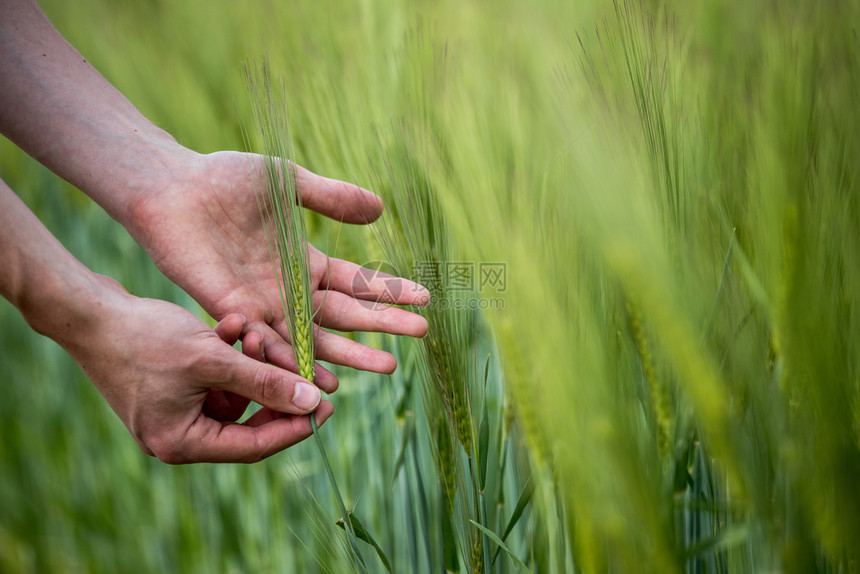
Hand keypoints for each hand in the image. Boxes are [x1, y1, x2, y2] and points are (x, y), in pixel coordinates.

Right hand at [66, 275, 332, 463]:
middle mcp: (178, 434)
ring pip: (234, 392)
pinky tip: (233, 323)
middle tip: (309, 370)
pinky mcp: (172, 386)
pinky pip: (215, 376)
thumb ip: (265, 382)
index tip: (328, 408)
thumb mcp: (212, 360)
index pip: (253, 446)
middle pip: (246, 421)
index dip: (294, 427)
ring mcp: (174, 410)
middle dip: (272, 387)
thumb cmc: (144, 338)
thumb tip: (313, 404)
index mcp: (182, 442)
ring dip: (250, 361)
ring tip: (255, 330)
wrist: (89, 311)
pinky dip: (228, 352)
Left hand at [127, 151, 428, 386]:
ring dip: (351, 353)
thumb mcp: (289, 182)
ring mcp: (264, 305)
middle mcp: (289, 290)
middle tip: (420, 335)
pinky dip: (298, 363)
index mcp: (304, 261)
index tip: (425, 299)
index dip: (389, 291)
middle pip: (345, 315)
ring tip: (388, 366)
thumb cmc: (225, 179)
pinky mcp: (236, 313)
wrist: (172, 187)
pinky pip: (272, 344)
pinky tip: (327, 378)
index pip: (356, 283)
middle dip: (383, 325)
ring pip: (316, 338)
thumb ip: (331, 198)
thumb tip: (380, 209)